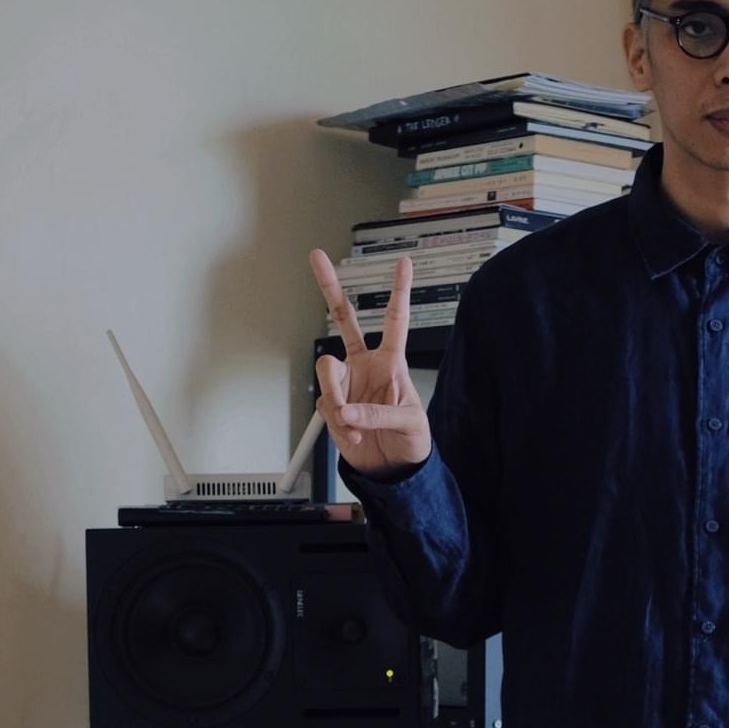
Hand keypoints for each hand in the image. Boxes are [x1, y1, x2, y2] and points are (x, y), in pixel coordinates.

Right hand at [310, 248, 433, 473]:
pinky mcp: (333, 405)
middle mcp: (365, 365)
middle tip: (317, 258)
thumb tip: (347, 410)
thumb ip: (379, 413)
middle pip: (343, 319)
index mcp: (392, 362)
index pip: (396, 322)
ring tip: (350, 423)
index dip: (399, 293)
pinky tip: (351, 435)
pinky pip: (326, 406)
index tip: (403, 263)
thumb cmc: (411, 441)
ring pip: (326, 372)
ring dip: (336, 399)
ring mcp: (346, 383)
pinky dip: (338, 423)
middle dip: (329, 287)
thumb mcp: (409, 423)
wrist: (393, 469)